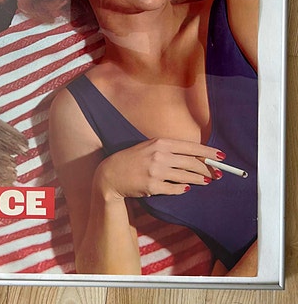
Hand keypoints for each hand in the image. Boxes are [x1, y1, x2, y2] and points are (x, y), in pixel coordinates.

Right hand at [93, 138, 223, 200]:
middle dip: (208, 169)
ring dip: (199, 180)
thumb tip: (193, 156)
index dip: (208, 153)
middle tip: (218, 174)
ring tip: (207, 181)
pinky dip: (183, 189)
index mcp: (160, 143)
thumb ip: (169, 150)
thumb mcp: (150, 147)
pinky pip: (175, 189)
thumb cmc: (132, 159)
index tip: (221, 157)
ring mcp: (156, 172)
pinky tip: (187, 188)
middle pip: (192, 163)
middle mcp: (159, 155)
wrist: (111, 173)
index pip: (191, 147)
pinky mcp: (153, 187)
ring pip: (186, 177)